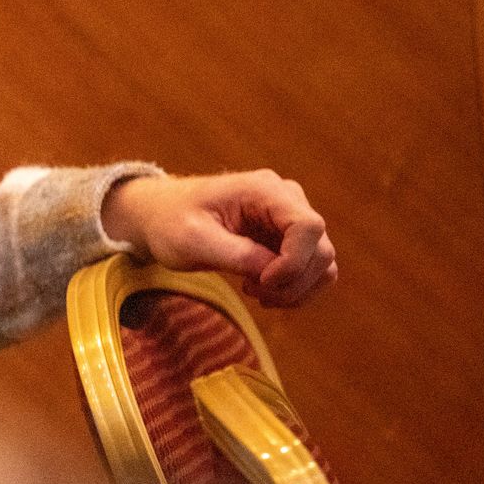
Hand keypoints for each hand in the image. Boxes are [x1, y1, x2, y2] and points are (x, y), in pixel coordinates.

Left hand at [99, 170, 336, 307]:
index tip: (260, 282)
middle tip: (252, 293)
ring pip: (323, 262)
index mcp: (263, 190)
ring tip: (255, 292)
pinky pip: (313, 268)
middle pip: (321, 249)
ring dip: (296, 289)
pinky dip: (295, 287)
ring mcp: (290, 217)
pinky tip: (262, 289)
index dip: (294, 263)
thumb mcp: (192, 241)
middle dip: (292, 283)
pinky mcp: (288, 237)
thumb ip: (235, 255)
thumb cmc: (170, 222)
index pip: (309, 227)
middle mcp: (286, 198)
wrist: (160, 216)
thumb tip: (273, 272)